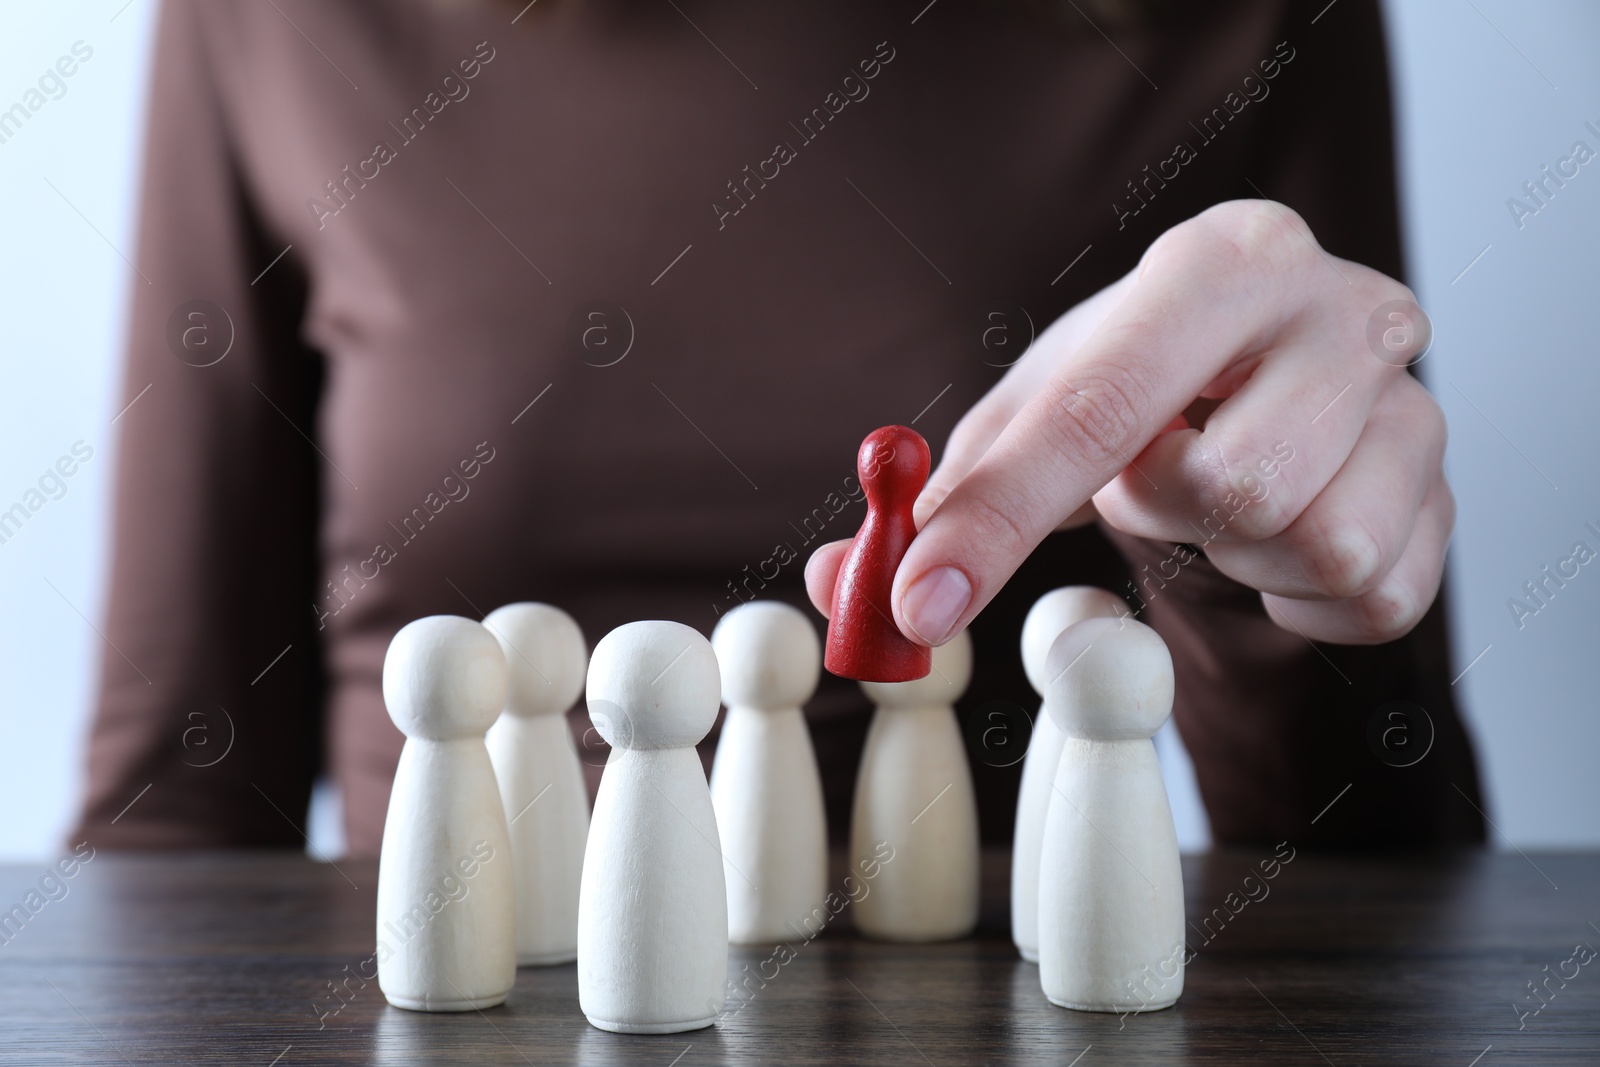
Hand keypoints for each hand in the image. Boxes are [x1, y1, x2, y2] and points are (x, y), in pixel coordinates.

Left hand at [806, 200, 1450, 646]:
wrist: (1275, 383)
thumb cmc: (1144, 390)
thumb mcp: (1036, 408)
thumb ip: (944, 492)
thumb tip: (846, 585)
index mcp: (1224, 259)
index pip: (1098, 406)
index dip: (996, 518)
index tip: (919, 604)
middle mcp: (1345, 309)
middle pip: (1230, 485)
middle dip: (1164, 511)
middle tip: (1154, 480)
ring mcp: (1418, 405)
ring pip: (1308, 545)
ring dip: (1229, 554)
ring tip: (1216, 497)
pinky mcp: (1448, 502)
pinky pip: (1364, 599)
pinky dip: (1291, 598)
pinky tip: (1274, 540)